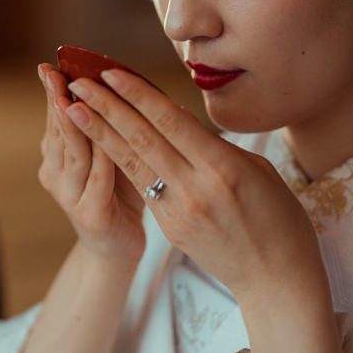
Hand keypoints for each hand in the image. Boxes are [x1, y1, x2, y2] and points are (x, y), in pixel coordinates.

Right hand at [38, 64, 145, 271]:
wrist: (118, 250)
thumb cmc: (118, 195)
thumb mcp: (110, 154)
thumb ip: (106, 125)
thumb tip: (116, 79)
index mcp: (58, 158)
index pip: (55, 119)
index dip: (52, 92)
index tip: (50, 66)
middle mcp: (57, 176)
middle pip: (58, 132)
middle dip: (57, 100)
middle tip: (56, 74)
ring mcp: (71, 197)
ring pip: (74, 154)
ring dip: (74, 125)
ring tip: (72, 99)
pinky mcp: (92, 215)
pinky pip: (98, 181)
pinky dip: (101, 159)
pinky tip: (107, 140)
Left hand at [62, 69, 324, 301]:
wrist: (276, 280)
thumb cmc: (278, 219)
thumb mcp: (258, 171)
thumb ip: (215, 144)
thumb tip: (177, 115)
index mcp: (224, 168)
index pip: (171, 122)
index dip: (139, 95)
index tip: (112, 73)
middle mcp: (197, 188)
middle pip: (143, 139)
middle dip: (107, 107)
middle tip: (79, 82)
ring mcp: (179, 212)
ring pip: (133, 163)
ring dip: (100, 134)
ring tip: (73, 110)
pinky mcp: (170, 229)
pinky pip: (143, 188)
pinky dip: (120, 162)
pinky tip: (102, 144)